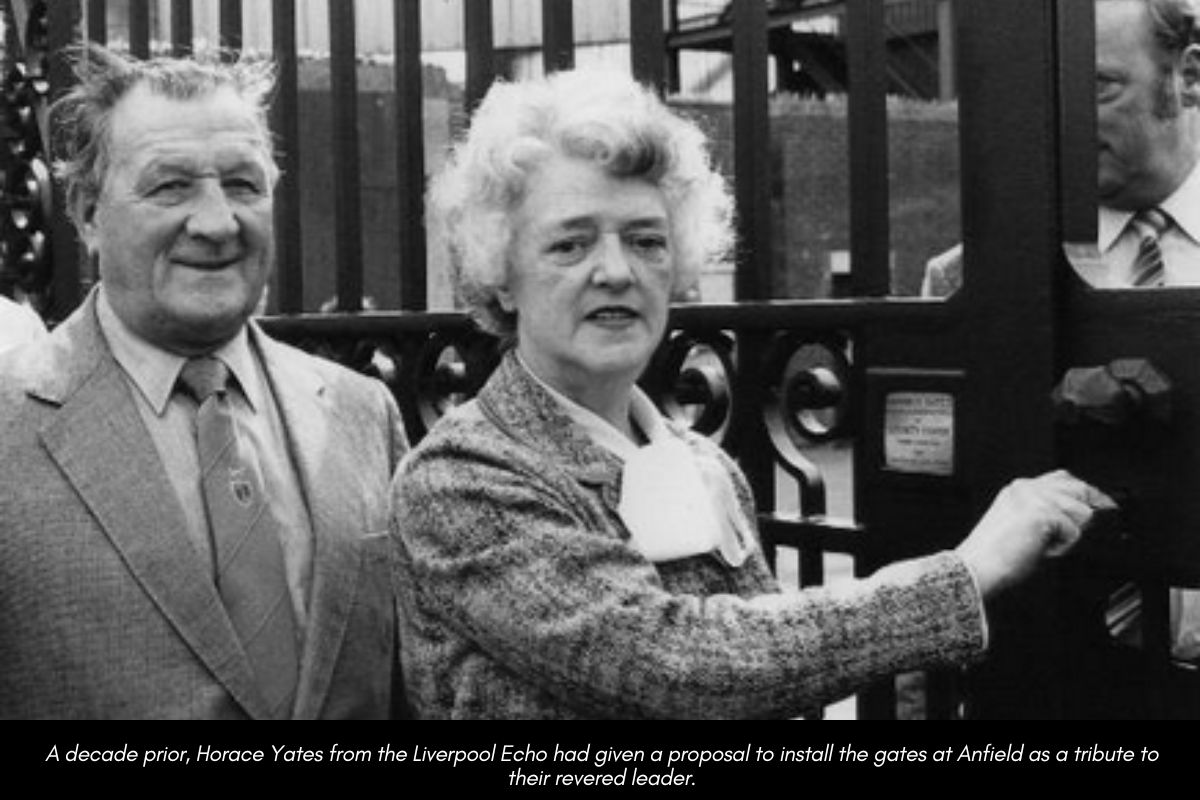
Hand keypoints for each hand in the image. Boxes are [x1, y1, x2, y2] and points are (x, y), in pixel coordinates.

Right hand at [955, 469, 1115, 600]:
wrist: (976, 568)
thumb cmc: (995, 555)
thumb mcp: (1023, 525)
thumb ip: (1046, 511)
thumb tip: (1083, 514)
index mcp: (1020, 488)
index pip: (1064, 478)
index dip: (1081, 495)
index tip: (1095, 510)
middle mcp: (1027, 487)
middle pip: (1079, 489)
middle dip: (1081, 514)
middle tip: (1064, 536)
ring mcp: (1034, 497)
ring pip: (1082, 512)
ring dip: (1069, 533)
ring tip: (1043, 545)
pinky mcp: (1041, 513)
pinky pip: (1074, 532)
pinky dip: (1063, 548)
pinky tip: (1040, 551)